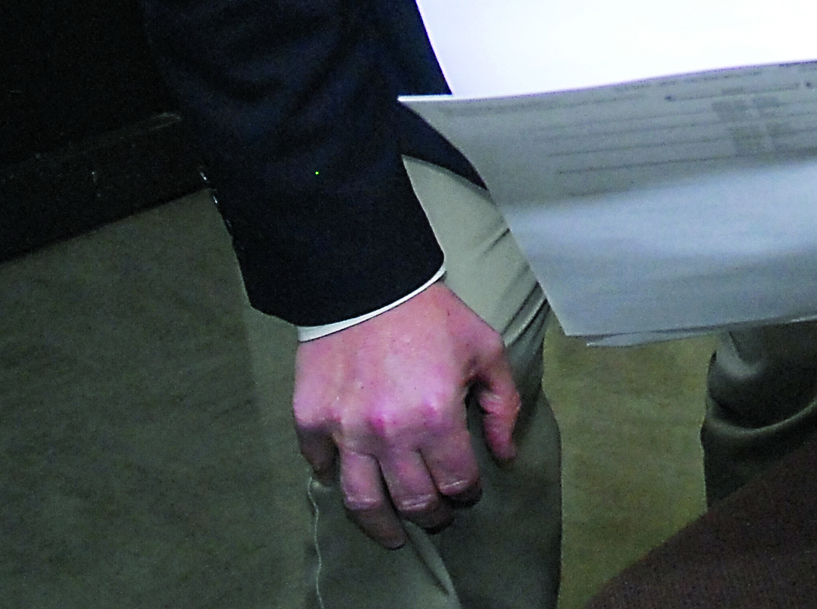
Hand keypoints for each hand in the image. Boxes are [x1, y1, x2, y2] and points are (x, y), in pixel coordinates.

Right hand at [293, 282, 520, 547]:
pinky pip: (322, 467)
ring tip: (393, 534)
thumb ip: (503, 404)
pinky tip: (351, 481)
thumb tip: (505, 452)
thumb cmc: (432, 316)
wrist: (369, 282)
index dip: (467, 493)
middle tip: (439, 516)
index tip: (468, 492)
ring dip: (382, 525)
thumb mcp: (486, 349)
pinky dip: (335, 478)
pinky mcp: (311, 421)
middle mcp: (389, 434)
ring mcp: (345, 432)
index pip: (456, 481)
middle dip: (433, 515)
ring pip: (363, 502)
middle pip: (413, 501)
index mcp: (436, 416)